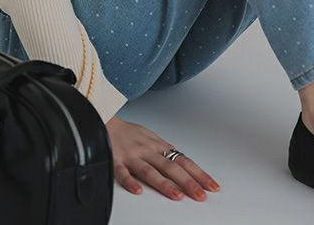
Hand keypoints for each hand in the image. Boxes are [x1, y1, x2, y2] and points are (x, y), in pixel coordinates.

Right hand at [105, 116, 220, 201]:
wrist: (102, 118)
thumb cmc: (126, 132)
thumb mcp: (149, 137)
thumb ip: (164, 151)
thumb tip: (183, 162)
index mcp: (157, 145)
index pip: (183, 160)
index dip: (198, 173)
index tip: (211, 186)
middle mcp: (147, 149)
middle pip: (170, 166)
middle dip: (187, 181)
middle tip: (201, 195)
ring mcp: (131, 155)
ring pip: (150, 170)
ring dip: (164, 183)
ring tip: (177, 196)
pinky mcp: (115, 159)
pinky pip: (122, 172)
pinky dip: (130, 181)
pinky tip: (137, 190)